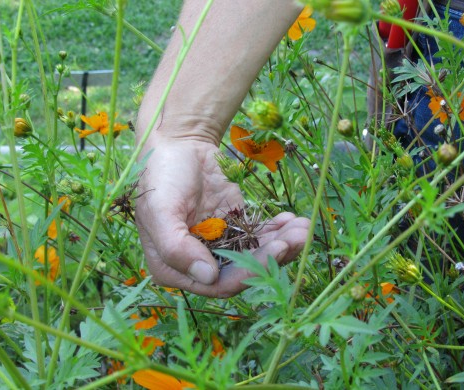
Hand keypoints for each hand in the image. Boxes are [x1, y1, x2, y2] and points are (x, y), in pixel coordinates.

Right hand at [135, 136, 309, 297]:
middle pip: (242, 270)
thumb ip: (176, 248)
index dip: (247, 274)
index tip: (275, 251)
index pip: (216, 285)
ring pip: (255, 253)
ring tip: (303, 229)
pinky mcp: (235, 224)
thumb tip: (208, 277)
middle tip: (297, 238)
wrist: (178, 142)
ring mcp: (219, 242)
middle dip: (272, 256)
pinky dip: (278, 230)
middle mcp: (198, 261)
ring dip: (281, 244)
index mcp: (173, 267)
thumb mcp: (160, 211)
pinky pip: (259, 234)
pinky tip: (293, 220)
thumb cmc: (162, 176)